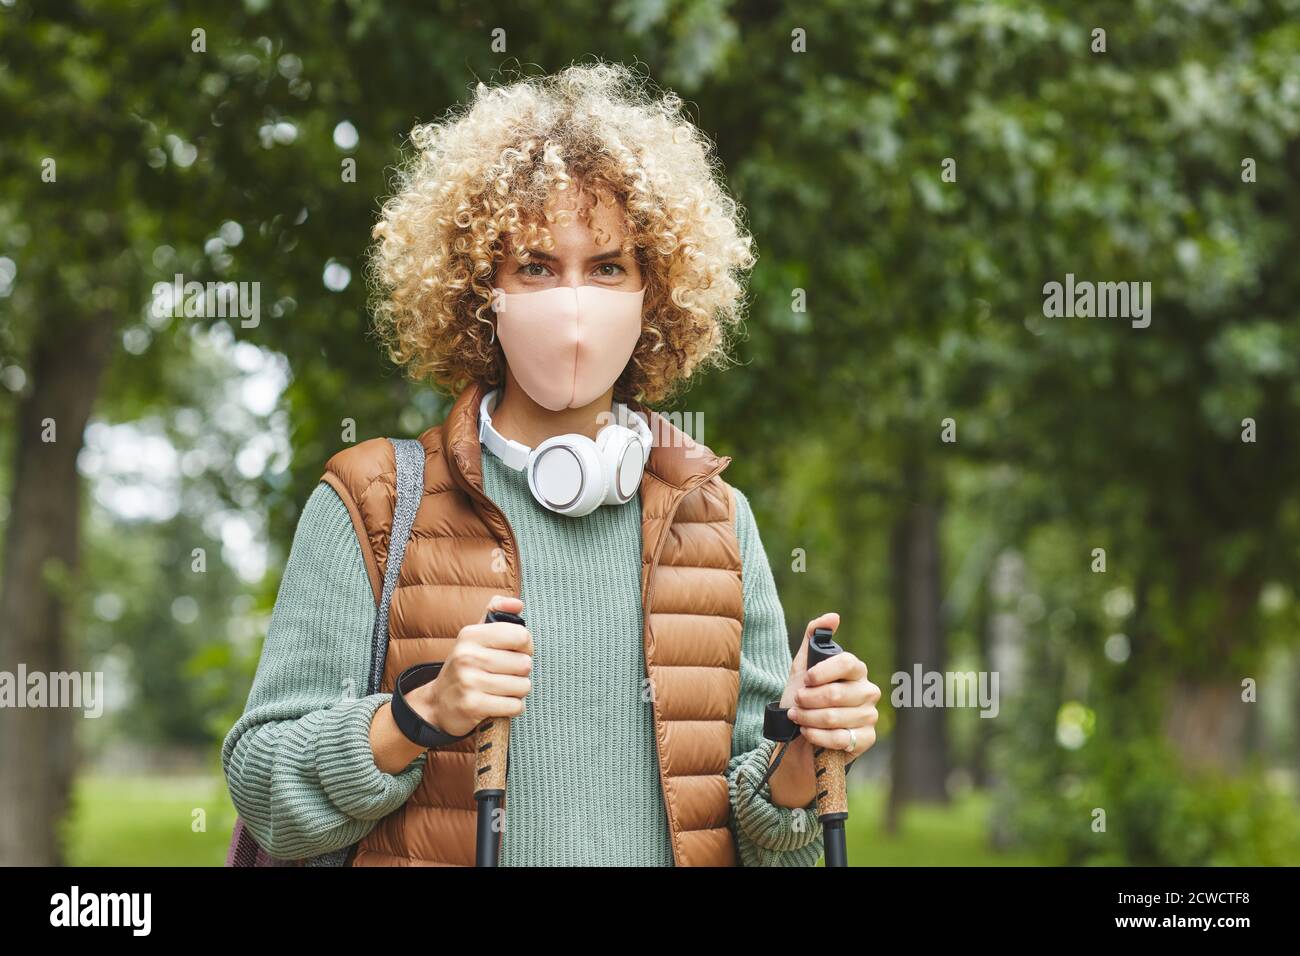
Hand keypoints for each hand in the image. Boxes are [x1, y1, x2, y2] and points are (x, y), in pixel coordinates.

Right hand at [406, 595, 532, 737]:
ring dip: (517, 691)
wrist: (437, 703)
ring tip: (500, 689)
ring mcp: (469, 681)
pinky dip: (512, 708)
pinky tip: (498, 703)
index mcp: (470, 635)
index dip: (526, 647)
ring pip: (522, 686)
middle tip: (504, 675)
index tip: (515, 653)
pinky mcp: (473, 706)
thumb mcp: (474, 636)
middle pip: (524, 664)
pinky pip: (515, 706)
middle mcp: (467, 656)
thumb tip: (518, 604)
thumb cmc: (465, 667)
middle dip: (520, 673)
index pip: (521, 635)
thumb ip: (496, 612)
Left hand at [767, 613, 880, 807]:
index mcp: (855, 670)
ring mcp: (869, 716)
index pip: (848, 663)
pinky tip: (806, 732)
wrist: (799, 735)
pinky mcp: (866, 738)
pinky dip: (817, 735)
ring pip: (834, 717)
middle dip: (808, 700)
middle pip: (837, 694)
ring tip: (796, 716)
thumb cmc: (803, 698)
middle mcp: (867, 691)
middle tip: (796, 702)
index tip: (805, 680)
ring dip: (808, 718)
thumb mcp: (802, 665)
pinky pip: (840, 738)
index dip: (823, 672)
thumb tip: (833, 617)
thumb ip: (814, 636)